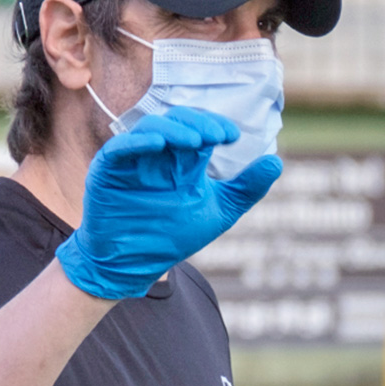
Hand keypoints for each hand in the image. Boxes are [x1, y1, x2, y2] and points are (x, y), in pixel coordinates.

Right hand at [55, 107, 281, 299]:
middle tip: (216, 136)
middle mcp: (158, 154)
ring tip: (194, 142)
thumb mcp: (217, 212)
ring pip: (150, 128)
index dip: (215, 126)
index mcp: (182, 159)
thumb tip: (276, 163)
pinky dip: (138, 142)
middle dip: (197, 123)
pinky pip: (121, 148)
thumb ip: (245, 189)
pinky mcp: (108, 170)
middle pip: (176, 121)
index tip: (233, 137)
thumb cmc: (170, 237)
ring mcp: (133, 159)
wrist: (133, 264)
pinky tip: (158, 145)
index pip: (199, 128)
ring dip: (173, 130)